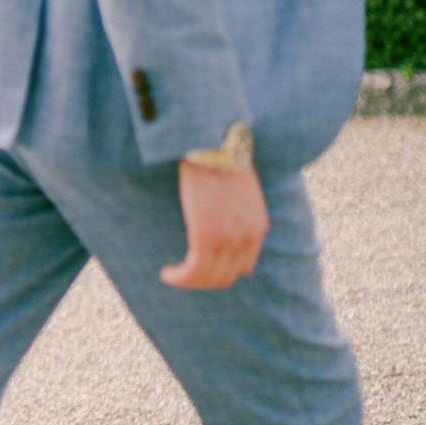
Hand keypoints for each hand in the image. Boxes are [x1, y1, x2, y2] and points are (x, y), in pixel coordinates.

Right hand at [160, 159, 269, 290]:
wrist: (212, 143)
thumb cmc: (219, 159)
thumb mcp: (238, 190)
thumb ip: (234, 211)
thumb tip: (215, 219)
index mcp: (258, 227)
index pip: (243, 267)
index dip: (220, 269)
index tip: (199, 262)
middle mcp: (247, 238)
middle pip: (225, 277)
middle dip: (202, 278)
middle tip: (181, 271)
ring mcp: (229, 239)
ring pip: (208, 278)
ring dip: (188, 280)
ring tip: (171, 274)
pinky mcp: (206, 237)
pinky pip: (193, 271)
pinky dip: (179, 277)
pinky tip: (167, 273)